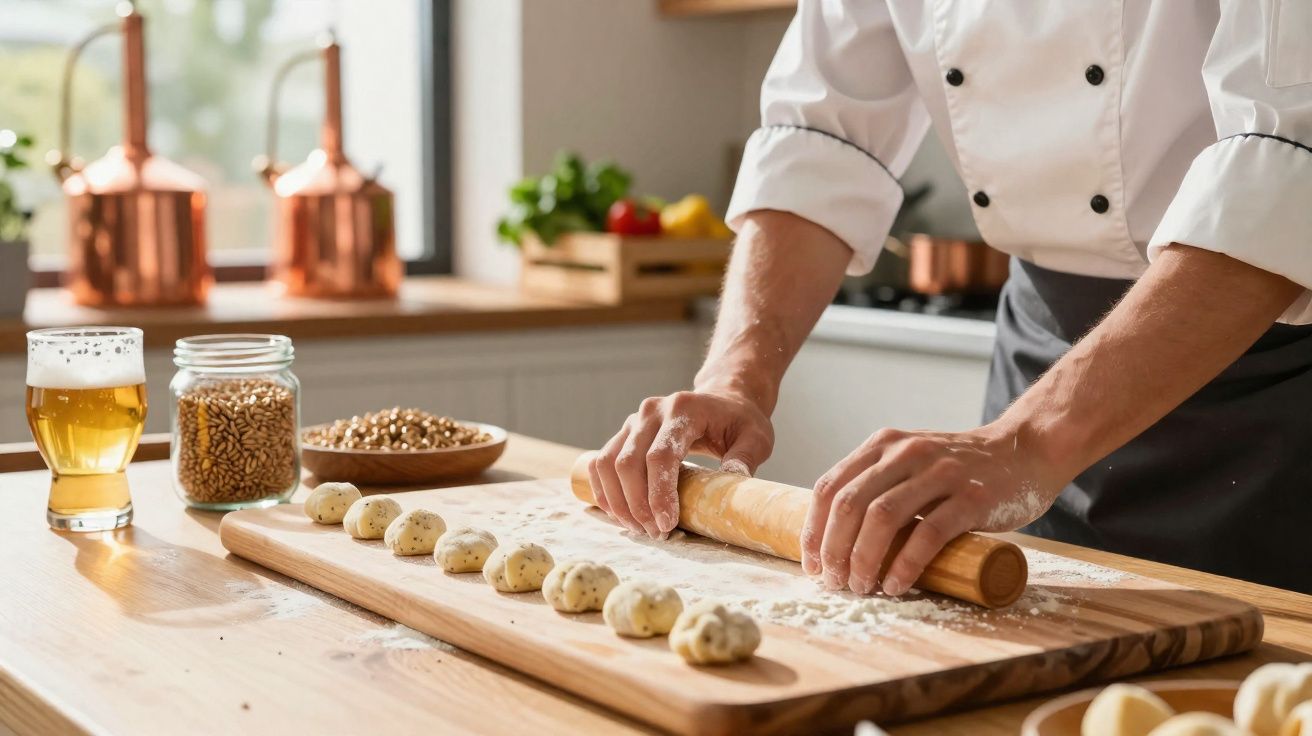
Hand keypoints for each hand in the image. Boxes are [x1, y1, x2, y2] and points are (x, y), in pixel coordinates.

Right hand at [589, 389, 773, 537]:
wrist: (723, 400)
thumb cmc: (740, 421)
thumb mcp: (755, 437)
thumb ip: (745, 459)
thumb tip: (733, 485)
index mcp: (683, 409)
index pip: (661, 455)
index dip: (659, 493)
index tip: (667, 523)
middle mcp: (652, 411)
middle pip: (628, 462)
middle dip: (637, 504)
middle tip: (655, 533)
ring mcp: (634, 421)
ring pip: (608, 463)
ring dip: (618, 502)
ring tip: (639, 529)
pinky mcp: (624, 433)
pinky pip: (602, 463)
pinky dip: (606, 492)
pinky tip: (621, 515)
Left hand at [802, 425, 1061, 595]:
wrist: (1024, 452)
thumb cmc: (960, 469)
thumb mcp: (910, 461)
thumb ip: (878, 483)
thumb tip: (835, 538)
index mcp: (883, 444)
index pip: (830, 487)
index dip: (814, 530)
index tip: (812, 565)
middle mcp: (906, 453)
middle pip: (850, 505)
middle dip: (834, 550)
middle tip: (835, 583)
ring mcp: (940, 472)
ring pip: (882, 519)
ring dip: (864, 560)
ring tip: (862, 587)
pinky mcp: (972, 498)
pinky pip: (928, 534)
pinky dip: (905, 565)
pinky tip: (896, 585)